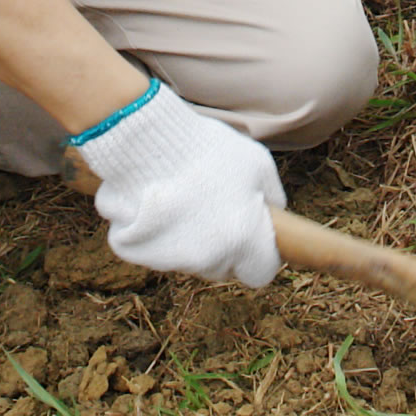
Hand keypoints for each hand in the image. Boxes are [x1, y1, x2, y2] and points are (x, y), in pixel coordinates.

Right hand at [72, 81, 283, 285]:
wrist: (146, 143)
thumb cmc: (207, 150)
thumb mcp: (257, 163)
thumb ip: (271, 195)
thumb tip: (273, 213)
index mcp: (243, 241)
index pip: (261, 273)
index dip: (260, 255)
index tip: (254, 237)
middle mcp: (210, 260)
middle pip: (224, 267)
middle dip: (225, 246)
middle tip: (215, 208)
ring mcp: (173, 261)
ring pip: (193, 260)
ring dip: (194, 240)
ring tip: (185, 199)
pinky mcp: (142, 256)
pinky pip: (160, 253)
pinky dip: (163, 236)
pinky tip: (161, 206)